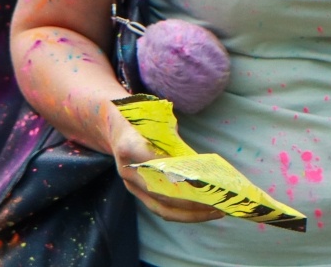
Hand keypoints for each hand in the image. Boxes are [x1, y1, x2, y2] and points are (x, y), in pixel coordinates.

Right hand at [107, 107, 223, 223]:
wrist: (113, 125)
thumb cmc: (141, 117)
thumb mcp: (155, 118)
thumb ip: (172, 138)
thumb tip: (197, 162)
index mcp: (128, 146)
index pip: (155, 163)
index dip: (178, 174)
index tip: (202, 180)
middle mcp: (128, 170)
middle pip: (162, 194)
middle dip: (193, 201)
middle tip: (218, 201)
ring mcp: (131, 184)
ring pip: (162, 208)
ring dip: (190, 213)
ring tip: (215, 211)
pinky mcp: (138, 192)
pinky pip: (160, 208)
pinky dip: (182, 213)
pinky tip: (202, 210)